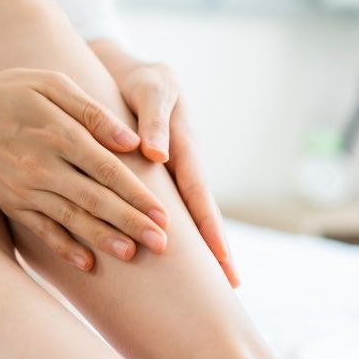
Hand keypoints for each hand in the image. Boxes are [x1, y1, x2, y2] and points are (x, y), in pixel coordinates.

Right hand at [0, 68, 168, 270]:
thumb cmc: (14, 92)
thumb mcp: (53, 83)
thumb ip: (93, 112)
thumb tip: (131, 141)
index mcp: (59, 133)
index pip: (108, 170)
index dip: (138, 194)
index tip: (164, 215)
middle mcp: (43, 166)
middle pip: (95, 200)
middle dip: (131, 223)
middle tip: (161, 244)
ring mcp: (25, 188)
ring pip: (71, 219)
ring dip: (103, 239)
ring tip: (132, 254)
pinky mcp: (12, 203)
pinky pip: (42, 230)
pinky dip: (64, 248)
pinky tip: (87, 264)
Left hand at [119, 63, 238, 286]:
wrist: (127, 72)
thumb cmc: (140, 80)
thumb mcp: (150, 90)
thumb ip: (153, 119)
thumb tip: (157, 155)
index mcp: (184, 150)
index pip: (200, 198)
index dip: (211, 232)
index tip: (223, 264)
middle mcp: (181, 168)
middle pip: (200, 214)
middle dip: (216, 250)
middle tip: (230, 286)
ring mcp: (170, 175)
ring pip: (184, 216)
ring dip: (196, 247)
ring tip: (209, 282)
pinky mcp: (154, 176)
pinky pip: (164, 207)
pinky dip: (172, 230)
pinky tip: (170, 256)